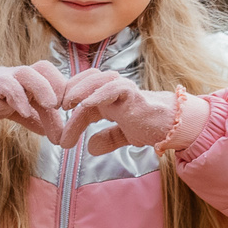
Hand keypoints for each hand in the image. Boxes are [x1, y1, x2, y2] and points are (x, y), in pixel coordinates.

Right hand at [0, 62, 66, 136]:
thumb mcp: (20, 111)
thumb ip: (38, 120)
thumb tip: (58, 136)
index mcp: (32, 80)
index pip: (55, 78)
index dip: (70, 90)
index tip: (78, 111)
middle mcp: (22, 75)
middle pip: (45, 68)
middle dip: (59, 85)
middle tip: (68, 106)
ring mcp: (7, 77)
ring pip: (29, 73)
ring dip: (43, 88)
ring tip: (52, 105)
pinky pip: (7, 85)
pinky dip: (18, 97)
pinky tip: (24, 111)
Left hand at [58, 70, 194, 153]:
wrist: (175, 126)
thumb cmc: (151, 127)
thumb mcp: (125, 136)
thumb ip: (108, 139)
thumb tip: (90, 148)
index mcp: (106, 101)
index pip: (80, 105)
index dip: (68, 122)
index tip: (59, 142)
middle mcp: (111, 92)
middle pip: (82, 84)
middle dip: (65, 94)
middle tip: (52, 112)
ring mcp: (122, 90)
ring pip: (96, 79)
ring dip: (79, 90)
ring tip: (65, 105)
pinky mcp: (133, 93)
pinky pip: (114, 87)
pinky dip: (98, 93)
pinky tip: (85, 104)